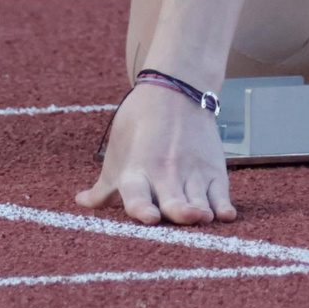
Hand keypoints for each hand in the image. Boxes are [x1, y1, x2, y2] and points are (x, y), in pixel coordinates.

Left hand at [76, 81, 234, 224]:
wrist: (175, 90)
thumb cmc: (140, 123)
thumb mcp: (117, 151)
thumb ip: (104, 185)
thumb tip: (82, 203)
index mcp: (137, 171)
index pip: (137, 195)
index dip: (143, 208)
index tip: (151, 217)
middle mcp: (165, 174)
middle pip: (174, 203)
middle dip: (180, 212)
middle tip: (185, 217)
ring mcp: (192, 172)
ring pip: (200, 203)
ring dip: (202, 213)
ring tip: (204, 217)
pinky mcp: (214, 170)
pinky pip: (221, 194)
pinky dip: (224, 207)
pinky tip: (226, 216)